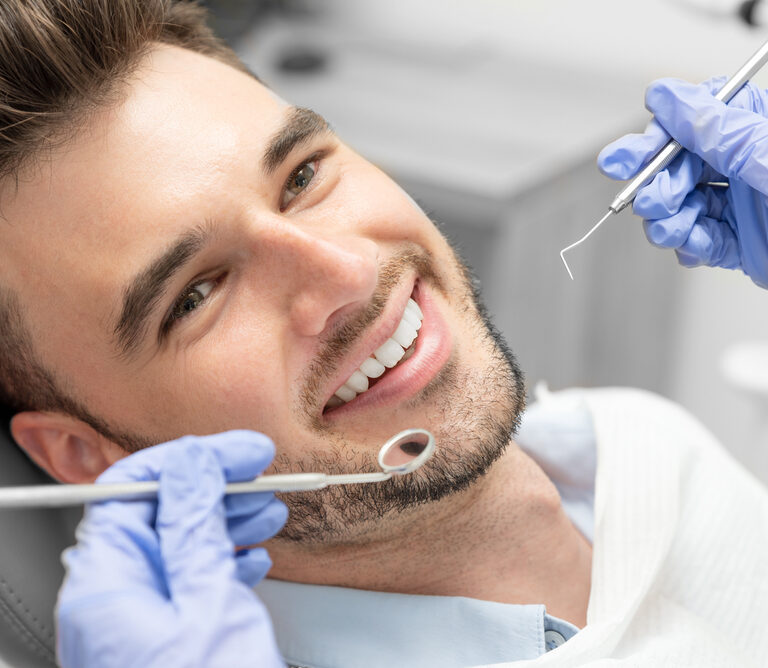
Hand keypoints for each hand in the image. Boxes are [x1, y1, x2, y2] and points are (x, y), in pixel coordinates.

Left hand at [56, 431, 287, 667]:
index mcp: (105, 584)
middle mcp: (111, 600)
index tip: (240, 451)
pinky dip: (222, 564)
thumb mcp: (210, 604)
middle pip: (158, 514)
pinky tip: (252, 559)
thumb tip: (191, 465)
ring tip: (269, 513)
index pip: (131, 488)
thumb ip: (194, 529)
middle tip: (263, 479)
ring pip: (178, 547)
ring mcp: (135, 622)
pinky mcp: (161, 640)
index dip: (191, 459)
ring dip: (227, 524)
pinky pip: (186, 584)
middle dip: (217, 490)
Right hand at [598, 76, 767, 287]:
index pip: (691, 121)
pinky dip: (688, 246)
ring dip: (669, 220)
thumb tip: (670, 98)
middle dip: (658, 185)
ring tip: (679, 229)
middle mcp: (747, 163)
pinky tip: (693, 247)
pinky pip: (698, 241)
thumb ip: (721, 130)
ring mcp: (742, 204)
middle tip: (654, 200)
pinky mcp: (740, 243)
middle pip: (677, 165)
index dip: (654, 139)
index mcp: (758, 128)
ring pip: (680, 205)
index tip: (627, 158)